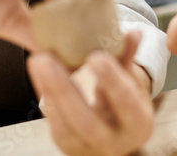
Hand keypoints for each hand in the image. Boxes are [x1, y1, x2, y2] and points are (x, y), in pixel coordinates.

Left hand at [28, 31, 153, 155]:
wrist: (116, 131)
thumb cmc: (125, 99)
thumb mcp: (130, 80)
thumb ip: (127, 57)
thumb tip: (134, 33)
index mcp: (138, 125)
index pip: (126, 104)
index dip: (111, 81)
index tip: (95, 57)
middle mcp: (115, 144)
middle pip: (87, 121)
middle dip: (64, 90)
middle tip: (47, 58)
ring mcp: (89, 150)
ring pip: (65, 126)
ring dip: (48, 91)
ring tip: (38, 60)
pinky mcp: (68, 147)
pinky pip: (54, 125)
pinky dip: (45, 97)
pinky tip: (38, 73)